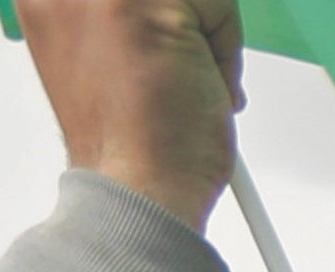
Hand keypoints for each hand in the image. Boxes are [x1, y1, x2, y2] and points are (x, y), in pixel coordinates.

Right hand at [24, 0, 240, 231]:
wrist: (137, 190)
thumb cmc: (134, 137)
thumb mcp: (109, 44)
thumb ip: (129, 10)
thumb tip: (178, 0)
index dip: (171, 11)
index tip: (165, 37)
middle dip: (192, 18)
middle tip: (182, 66)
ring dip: (209, 37)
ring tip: (184, 82)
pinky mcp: (137, 9)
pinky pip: (218, 7)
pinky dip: (225, 54)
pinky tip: (195, 89)